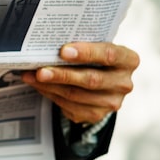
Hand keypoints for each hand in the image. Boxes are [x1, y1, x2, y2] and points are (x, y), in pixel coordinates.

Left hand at [21, 42, 139, 124]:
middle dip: (63, 75)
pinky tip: (39, 86)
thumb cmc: (94, 57)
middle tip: (40, 70)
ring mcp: (112, 102)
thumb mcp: (94, 46)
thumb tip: (46, 44)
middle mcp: (124, 83)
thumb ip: (79, 45)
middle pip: (91, 80)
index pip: (109, 55)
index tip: (63, 51)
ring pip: (76, 95)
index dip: (87, 53)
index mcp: (128, 60)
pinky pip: (69, 106)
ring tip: (31, 76)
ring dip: (50, 86)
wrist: (100, 80)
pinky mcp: (97, 115)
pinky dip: (51, 94)